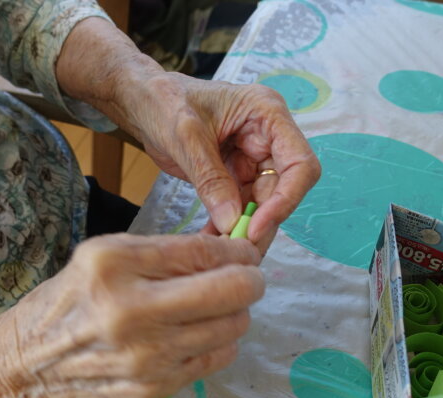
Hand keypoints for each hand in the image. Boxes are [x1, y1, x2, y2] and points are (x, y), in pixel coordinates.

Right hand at [0, 234, 263, 397]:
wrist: (30, 365)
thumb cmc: (72, 300)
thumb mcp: (107, 255)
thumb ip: (166, 251)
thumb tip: (232, 249)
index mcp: (115, 265)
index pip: (206, 253)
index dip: (238, 251)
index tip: (244, 253)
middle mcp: (131, 312)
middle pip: (232, 292)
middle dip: (250, 281)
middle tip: (244, 278)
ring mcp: (146, 356)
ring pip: (233, 327)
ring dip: (235, 313)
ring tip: (212, 307)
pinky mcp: (155, 387)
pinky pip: (217, 358)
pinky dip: (218, 342)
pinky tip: (195, 334)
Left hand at [56, 18, 319, 250]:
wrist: (143, 100)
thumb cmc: (164, 100)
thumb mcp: (185, 137)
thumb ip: (210, 178)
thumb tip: (233, 222)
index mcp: (267, 115)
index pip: (300, 164)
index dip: (286, 200)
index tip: (256, 228)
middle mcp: (268, 137)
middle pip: (283, 190)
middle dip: (263, 222)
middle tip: (236, 252)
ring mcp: (254, 158)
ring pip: (263, 204)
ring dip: (244, 229)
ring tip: (219, 251)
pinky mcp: (236, 175)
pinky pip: (240, 207)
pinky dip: (228, 225)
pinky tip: (210, 242)